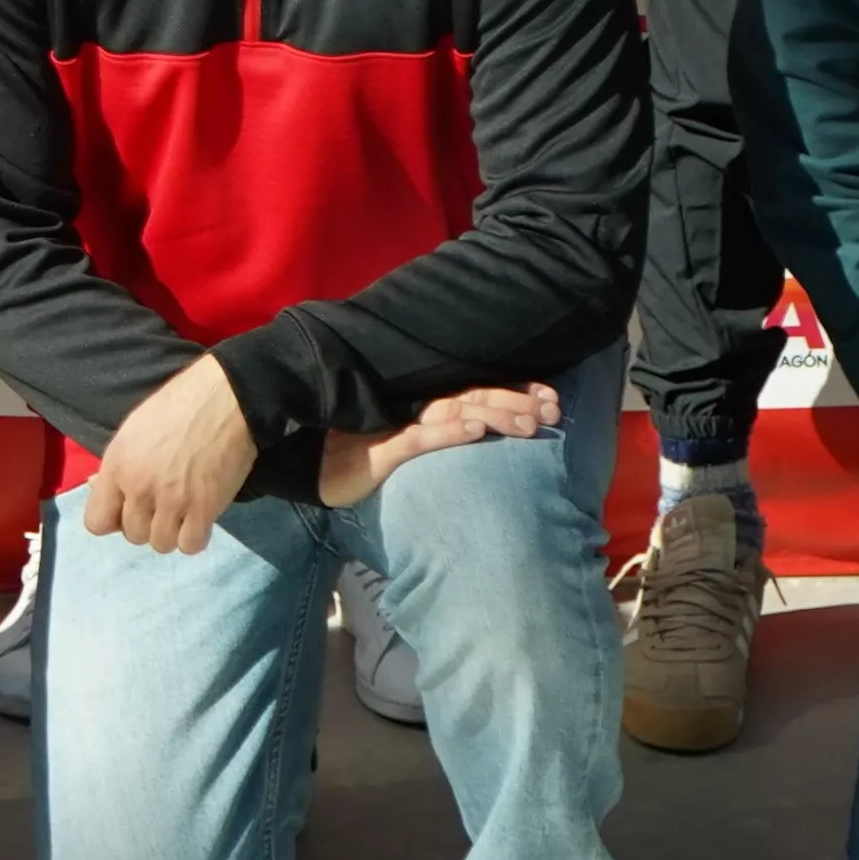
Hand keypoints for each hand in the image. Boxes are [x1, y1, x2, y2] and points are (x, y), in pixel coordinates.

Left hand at [79, 350, 259, 555]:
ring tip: (183, 509)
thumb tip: (95, 485)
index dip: (112, 518)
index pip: (96, 523)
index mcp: (117, 467)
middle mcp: (139, 489)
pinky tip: (199, 516)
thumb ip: (115, 465)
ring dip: (171, 531)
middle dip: (146, 522)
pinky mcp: (204, 510)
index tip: (127, 508)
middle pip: (133, 535)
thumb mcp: (132, 429)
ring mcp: (172, 502)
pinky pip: (190, 545)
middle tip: (163, 502)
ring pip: (161, 544)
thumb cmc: (177, 405)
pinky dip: (194, 536)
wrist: (226, 399)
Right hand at [317, 380, 559, 506]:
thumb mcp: (401, 446)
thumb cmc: (354, 456)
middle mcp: (412, 407)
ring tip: (528, 422)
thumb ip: (434, 435)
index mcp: (421, 405)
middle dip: (516, 401)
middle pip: (473, 397)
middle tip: (554, 410)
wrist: (304, 467)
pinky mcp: (380, 449)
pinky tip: (475, 430)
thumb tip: (479, 434)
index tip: (551, 399)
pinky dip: (449, 432)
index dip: (514, 392)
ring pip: (454, 412)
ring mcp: (396, 425)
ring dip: (494, 414)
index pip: (475, 392)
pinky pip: (419, 438)